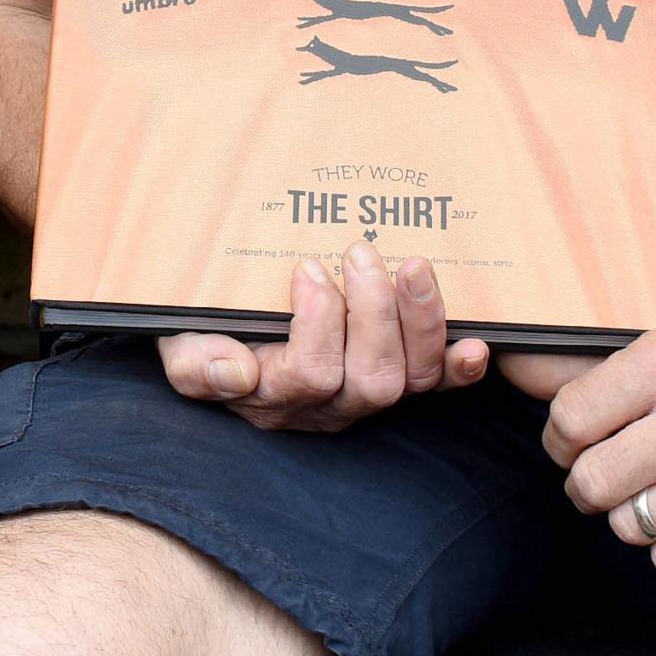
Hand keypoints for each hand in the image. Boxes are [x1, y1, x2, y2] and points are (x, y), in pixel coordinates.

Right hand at [158, 242, 489, 432]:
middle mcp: (325, 405)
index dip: (319, 321)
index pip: (311, 374)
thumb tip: (237, 371)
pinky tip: (475, 343)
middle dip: (374, 311)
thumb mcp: (180, 341)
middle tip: (360, 250)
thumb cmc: (202, 332)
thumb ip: (196, 363)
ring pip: (410, 379)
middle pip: (372, 380)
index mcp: (272, 394)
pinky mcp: (396, 377)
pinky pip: (435, 385)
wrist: (220, 335)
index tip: (309, 267)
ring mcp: (365, 394)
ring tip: (412, 265)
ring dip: (420, 320)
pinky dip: (458, 368)